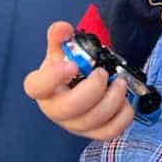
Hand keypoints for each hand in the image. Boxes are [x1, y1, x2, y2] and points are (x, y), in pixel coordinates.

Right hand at [23, 21, 133, 139]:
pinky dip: (123, 116)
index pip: (36, 87)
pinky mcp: (94, 133)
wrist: (79, 85)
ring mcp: (74, 125)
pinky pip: (110, 132)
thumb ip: (59, 36)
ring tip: (120, 83)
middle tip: (104, 73)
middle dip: (92, 89)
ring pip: (93, 121)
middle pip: (69, 108)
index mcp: (43, 88)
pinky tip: (124, 101)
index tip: (72, 64)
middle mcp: (55, 110)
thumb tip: (63, 28)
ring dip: (112, 100)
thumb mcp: (61, 50)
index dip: (53, 77)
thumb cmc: (68, 68)